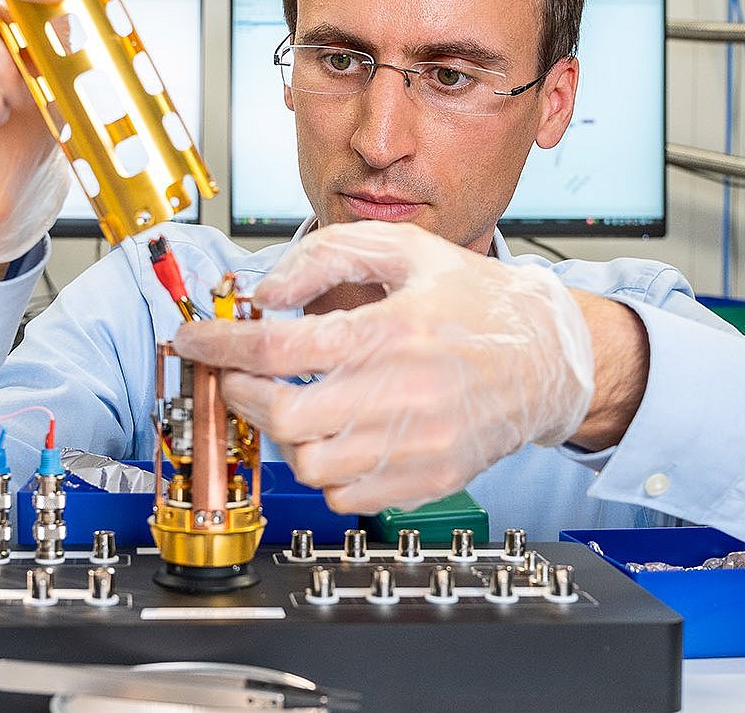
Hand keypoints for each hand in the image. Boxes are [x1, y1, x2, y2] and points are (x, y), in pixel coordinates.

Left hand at [171, 221, 597, 513]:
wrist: (549, 356)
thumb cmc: (475, 300)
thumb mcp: (404, 249)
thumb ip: (327, 256)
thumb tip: (266, 291)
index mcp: (394, 330)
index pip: (278, 348)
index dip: (220, 346)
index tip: (195, 342)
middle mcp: (404, 392)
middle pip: (284, 416)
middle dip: (244, 395)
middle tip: (240, 377)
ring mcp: (417, 443)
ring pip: (308, 463)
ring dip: (283, 433)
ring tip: (293, 401)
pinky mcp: (427, 479)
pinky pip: (345, 495)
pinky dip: (324, 469)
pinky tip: (333, 433)